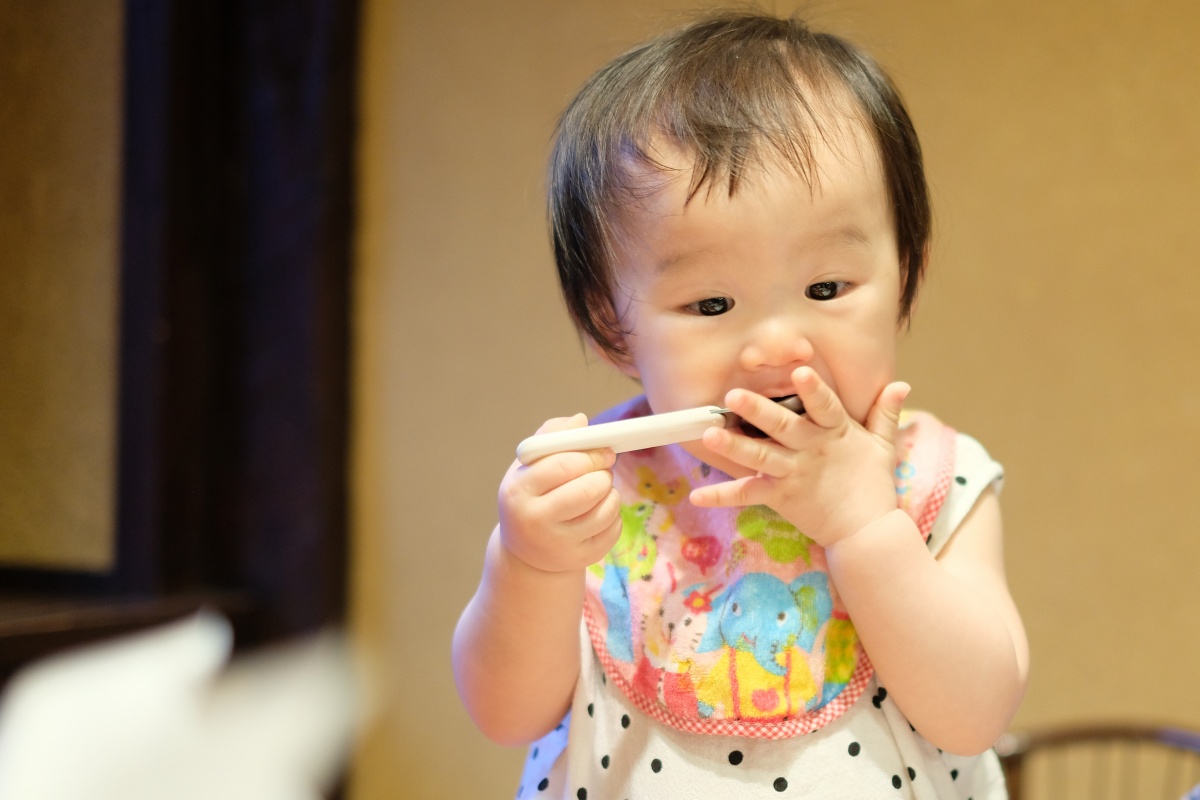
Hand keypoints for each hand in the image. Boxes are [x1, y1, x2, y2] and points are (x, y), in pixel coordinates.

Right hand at [497, 414, 622, 572]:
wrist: (526, 553)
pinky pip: (613, 529)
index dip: (590, 454)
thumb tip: (580, 420)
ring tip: (599, 491)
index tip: (604, 450)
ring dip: (610, 494)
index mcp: (517, 491)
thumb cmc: (531, 497)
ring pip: (605, 510)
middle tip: (603, 470)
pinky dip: (614, 516)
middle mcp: (533, 521)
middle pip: (588, 489)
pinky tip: (599, 513)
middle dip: (603, 474)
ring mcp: (557, 544)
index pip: (562, 465)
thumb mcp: (529, 467)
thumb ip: (552, 437)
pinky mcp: (580, 559)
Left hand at [689, 367, 910, 547]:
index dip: (813, 390)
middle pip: (782, 427)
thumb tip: (902, 384)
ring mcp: (794, 474)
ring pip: (760, 457)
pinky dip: (722, 496)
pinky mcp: (781, 497)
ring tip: (710, 433)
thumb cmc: (872, 484)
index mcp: (836, 433)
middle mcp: (811, 450)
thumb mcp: (883, 446)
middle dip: (758, 410)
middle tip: (733, 395)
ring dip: (734, 446)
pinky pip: (748, 495)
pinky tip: (697, 495)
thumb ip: (886, 413)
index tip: (799, 372)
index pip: (826, 406)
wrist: (867, 532)